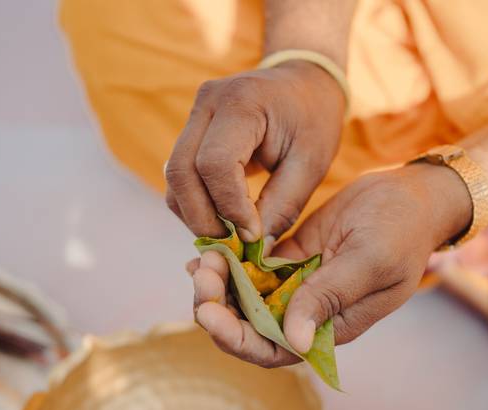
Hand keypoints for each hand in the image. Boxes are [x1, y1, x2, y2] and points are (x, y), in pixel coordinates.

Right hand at [165, 61, 344, 242]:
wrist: (304, 83)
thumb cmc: (314, 120)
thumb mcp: (310, 164)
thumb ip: (282, 206)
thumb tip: (254, 250)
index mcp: (242, 102)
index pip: (214, 164)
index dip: (228, 207)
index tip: (252, 234)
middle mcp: (207, 103)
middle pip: (181, 172)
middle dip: (203, 218)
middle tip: (232, 246)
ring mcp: (194, 114)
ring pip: (173, 178)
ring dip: (195, 214)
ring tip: (229, 235)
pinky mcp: (191, 130)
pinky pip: (179, 176)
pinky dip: (195, 204)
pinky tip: (222, 219)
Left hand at [191, 163, 472, 366]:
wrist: (416, 195)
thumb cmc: (403, 229)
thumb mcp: (369, 260)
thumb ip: (329, 297)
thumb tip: (293, 340)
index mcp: (331, 326)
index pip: (273, 350)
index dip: (236, 339)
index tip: (209, 312)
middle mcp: (310, 313)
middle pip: (251, 329)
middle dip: (219, 309)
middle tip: (202, 275)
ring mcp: (300, 286)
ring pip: (247, 300)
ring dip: (221, 286)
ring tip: (204, 261)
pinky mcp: (294, 259)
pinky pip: (254, 271)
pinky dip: (232, 264)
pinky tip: (212, 250)